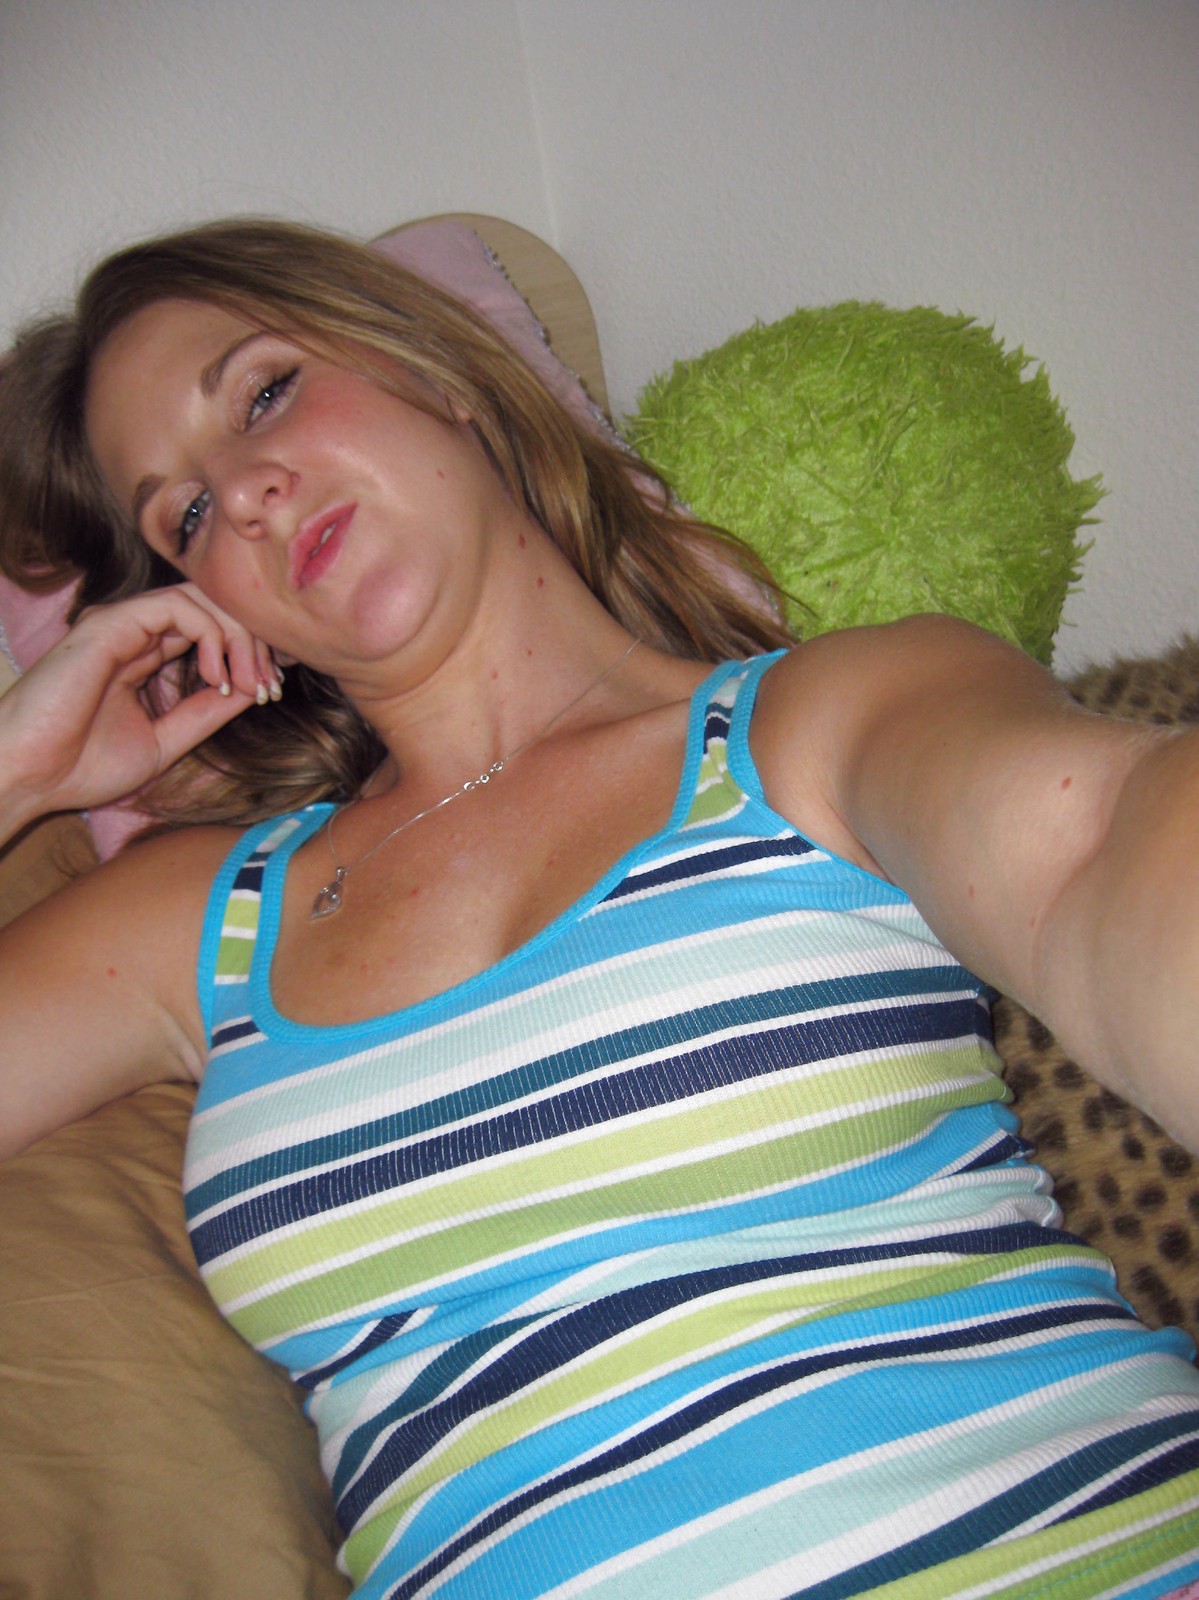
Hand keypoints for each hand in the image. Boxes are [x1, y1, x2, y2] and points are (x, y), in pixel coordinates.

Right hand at [0, 585, 274, 832]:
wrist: (29, 776)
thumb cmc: (81, 766)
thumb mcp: (164, 741)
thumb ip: (204, 713)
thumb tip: (251, 691)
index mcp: (143, 656)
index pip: (209, 633)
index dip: (248, 655)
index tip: (272, 691)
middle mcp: (135, 633)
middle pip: (212, 609)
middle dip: (252, 643)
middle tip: (271, 685)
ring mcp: (123, 624)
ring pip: (203, 600)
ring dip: (239, 639)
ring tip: (249, 682)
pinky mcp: (113, 623)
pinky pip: (180, 607)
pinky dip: (212, 636)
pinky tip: (217, 677)